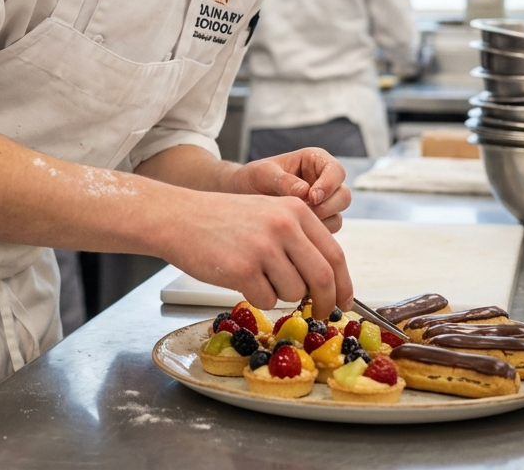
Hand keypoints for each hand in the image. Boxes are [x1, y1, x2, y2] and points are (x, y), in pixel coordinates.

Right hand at [164, 189, 353, 317]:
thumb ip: (299, 241)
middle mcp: (284, 226)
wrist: (179, 217)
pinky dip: (256, 296)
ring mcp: (264, 248)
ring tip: (256, 274)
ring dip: (280, 293)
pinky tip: (239, 276)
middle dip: (325, 302)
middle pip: (322, 278)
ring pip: (294, 292)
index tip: (345, 302)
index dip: (344, 284)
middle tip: (321, 313)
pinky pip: (266, 300)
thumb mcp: (268, 214)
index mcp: (295, 210)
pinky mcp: (243, 269)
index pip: (334, 254)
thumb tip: (328, 285)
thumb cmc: (223, 220)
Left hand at [227, 149, 351, 232]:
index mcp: (315, 161)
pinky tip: (293, 232)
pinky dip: (312, 234)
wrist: (240, 197)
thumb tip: (305, 192)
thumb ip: (283, 181)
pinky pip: (325, 233)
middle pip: (343, 196)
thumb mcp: (262, 174)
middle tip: (304, 212)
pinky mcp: (317, 222)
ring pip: (337, 216)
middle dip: (327, 206)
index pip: (336, 171)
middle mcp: (323, 182)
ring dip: (319, 222)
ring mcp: (323, 204)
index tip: (311, 197)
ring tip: (293, 221)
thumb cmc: (251, 179)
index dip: (328, 185)